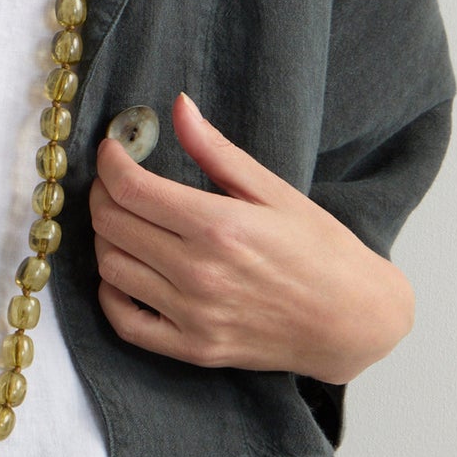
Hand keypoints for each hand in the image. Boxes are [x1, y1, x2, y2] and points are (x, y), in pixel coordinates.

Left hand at [88, 91, 413, 382]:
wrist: (354, 319)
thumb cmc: (321, 249)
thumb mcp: (274, 190)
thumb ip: (217, 150)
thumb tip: (178, 107)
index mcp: (218, 226)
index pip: (130, 188)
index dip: (109, 162)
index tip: (112, 149)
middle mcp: (199, 273)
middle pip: (112, 225)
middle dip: (102, 193)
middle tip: (115, 180)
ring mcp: (194, 316)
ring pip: (111, 269)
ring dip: (105, 238)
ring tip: (124, 220)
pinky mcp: (193, 349)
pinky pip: (124, 322)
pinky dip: (110, 293)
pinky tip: (125, 270)